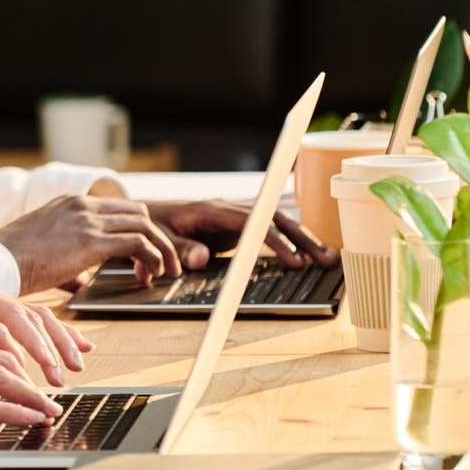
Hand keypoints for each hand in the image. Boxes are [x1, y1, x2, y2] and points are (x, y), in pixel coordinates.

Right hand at [0, 194, 183, 292]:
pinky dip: (150, 259)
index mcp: (70, 203)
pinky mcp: (91, 241)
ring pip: (145, 226)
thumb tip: (80, 279)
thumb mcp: (44, 248)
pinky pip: (137, 244)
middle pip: (139, 213)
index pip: (120, 208)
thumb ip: (67, 258)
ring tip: (163, 273)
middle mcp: (82, 205)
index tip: (142, 254)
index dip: (139, 231)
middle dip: (157, 239)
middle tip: (162, 265)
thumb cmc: (13, 260)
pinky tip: (146, 276)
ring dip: (161, 250)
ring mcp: (87, 220)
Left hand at [143, 200, 337, 270]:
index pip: (252, 224)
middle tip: (326, 260)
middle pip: (273, 218)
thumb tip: (201, 258)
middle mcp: (227, 209)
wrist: (142, 217)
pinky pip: (268, 230)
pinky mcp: (235, 226)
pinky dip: (290, 240)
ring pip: (276, 222)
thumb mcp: (160, 238)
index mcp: (210, 210)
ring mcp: (233, 216)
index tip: (295, 260)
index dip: (275, 241)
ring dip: (302, 238)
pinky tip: (307, 254)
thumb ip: (180, 248)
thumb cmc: (150, 228)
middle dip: (302, 238)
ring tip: (328, 258)